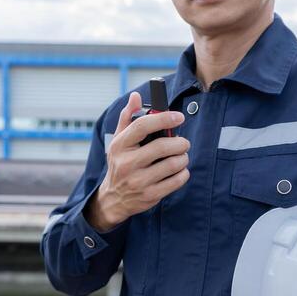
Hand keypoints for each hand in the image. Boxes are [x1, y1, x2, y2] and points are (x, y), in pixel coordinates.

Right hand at [85, 92, 190, 231]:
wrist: (113, 199)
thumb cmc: (119, 164)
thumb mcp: (118, 141)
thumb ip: (128, 118)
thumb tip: (136, 96)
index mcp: (120, 146)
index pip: (142, 126)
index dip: (164, 118)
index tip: (179, 117)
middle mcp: (127, 164)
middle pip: (162, 147)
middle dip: (180, 142)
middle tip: (183, 143)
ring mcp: (138, 181)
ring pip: (173, 164)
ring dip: (183, 158)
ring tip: (181, 156)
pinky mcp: (150, 195)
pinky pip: (176, 181)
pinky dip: (183, 173)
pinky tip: (179, 170)